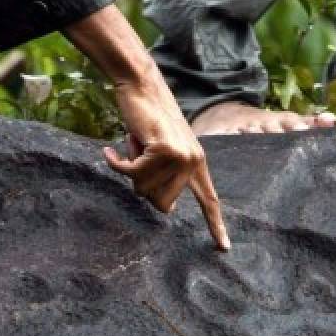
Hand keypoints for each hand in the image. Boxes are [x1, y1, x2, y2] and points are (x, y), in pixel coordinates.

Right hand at [65, 6, 229, 250]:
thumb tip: (167, 208)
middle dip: (143, 187)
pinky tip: (112, 151)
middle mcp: (193, 162)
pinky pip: (131, 173)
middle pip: (162, 204)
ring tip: (134, 146)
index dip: (215, 225)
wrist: (142, 87)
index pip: (209, 200)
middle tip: (137, 160)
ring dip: (130, 171)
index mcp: (197, 164)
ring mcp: (180, 156)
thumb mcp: (161, 151)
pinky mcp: (163, 150)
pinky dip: (118, 163)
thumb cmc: (147, 120)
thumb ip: (166, 176)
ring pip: (144, 189)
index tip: (224, 249)